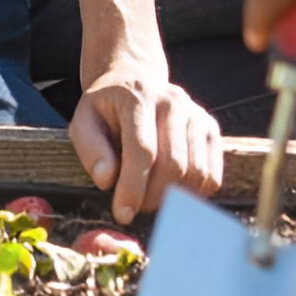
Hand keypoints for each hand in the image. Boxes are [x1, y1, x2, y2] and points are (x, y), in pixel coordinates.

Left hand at [68, 62, 223, 225]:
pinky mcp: (211, 129)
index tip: (123, 214)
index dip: (133, 187)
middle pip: (173, 165)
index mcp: (138, 97)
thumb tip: (107, 180)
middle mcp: (173, 101)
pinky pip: (212, 174)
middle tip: (135, 207)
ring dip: (173, 199)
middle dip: (152, 197)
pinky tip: (172, 193)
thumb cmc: (106, 110)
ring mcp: (196, 114)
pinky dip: (193, 194)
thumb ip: (90, 150)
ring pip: (195, 172)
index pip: (143, 150)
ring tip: (150, 199)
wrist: (134, 81)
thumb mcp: (83, 122)